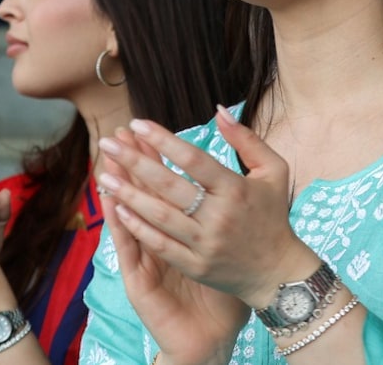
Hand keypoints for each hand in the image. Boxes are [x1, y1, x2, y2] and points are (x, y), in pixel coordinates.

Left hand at [97, 105, 311, 360]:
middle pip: (169, 185)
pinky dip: (139, 228)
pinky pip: (161, 245)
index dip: (163, 140)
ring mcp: (205, 243)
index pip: (194, 159)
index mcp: (236, 189)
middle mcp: (219, 216)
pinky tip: (118, 211)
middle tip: (107, 143)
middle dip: (134, 162)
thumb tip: (218, 110)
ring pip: (160, 216)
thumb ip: (246, 139)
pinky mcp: (195, 266)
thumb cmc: (273, 215)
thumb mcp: (274, 171)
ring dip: (129, 195)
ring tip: (104, 176)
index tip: (138, 124)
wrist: (278, 271)